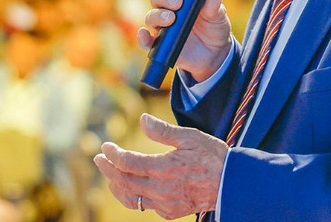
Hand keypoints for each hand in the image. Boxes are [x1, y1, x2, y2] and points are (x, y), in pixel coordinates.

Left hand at [94, 113, 227, 217]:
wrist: (231, 184)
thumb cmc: (212, 157)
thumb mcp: (190, 137)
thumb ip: (163, 131)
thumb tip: (142, 119)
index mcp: (163, 167)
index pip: (127, 162)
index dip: (112, 154)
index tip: (105, 146)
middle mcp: (160, 188)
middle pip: (123, 181)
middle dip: (108, 169)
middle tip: (99, 158)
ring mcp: (164, 203)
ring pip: (130, 198)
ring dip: (116, 186)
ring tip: (110, 175)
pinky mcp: (170, 212)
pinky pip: (144, 206)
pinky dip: (133, 197)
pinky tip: (132, 188)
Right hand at [139, 0, 231, 81]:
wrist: (214, 54)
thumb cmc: (215, 29)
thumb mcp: (219, 17)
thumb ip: (215, 6)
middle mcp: (171, 9)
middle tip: (177, 3)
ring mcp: (164, 26)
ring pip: (151, 16)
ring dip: (158, 16)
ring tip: (171, 19)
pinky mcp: (160, 44)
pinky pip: (146, 40)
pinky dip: (143, 37)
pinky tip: (145, 35)